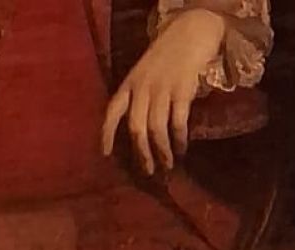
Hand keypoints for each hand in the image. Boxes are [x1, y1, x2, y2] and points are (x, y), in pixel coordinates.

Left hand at [100, 8, 226, 172]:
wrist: (189, 33)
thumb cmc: (165, 58)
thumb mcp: (143, 74)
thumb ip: (137, 98)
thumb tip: (137, 134)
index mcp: (129, 83)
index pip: (112, 111)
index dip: (107, 134)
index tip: (106, 155)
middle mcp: (142, 87)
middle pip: (136, 128)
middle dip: (142, 154)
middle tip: (148, 171)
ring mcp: (162, 89)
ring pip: (156, 129)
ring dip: (162, 151)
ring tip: (167, 164)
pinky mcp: (181, 91)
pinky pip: (177, 122)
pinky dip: (179, 139)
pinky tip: (181, 149)